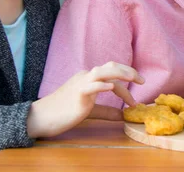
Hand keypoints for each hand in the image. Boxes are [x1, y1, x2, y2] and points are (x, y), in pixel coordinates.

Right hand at [27, 61, 143, 137]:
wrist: (41, 117)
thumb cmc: (63, 112)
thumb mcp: (89, 110)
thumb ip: (105, 111)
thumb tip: (122, 115)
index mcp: (89, 79)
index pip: (112, 76)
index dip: (126, 86)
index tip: (135, 100)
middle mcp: (86, 77)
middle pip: (110, 67)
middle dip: (128, 72)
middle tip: (142, 81)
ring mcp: (81, 84)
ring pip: (102, 71)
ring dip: (119, 73)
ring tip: (133, 78)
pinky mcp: (76, 94)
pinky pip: (90, 86)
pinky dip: (101, 85)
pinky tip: (111, 87)